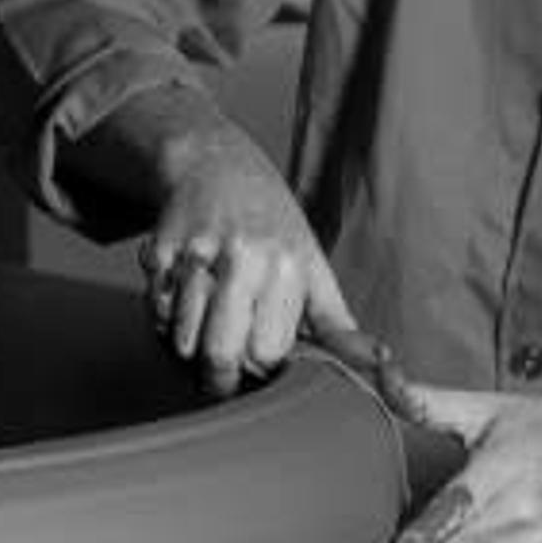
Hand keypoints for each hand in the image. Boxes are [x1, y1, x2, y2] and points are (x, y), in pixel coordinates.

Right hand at [138, 137, 360, 394]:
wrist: (217, 167)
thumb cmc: (271, 225)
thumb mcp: (312, 267)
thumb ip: (338, 326)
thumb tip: (384, 368)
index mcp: (287, 265)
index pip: (267, 353)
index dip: (262, 364)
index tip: (259, 357)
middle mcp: (242, 257)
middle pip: (219, 355)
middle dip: (219, 375)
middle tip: (226, 368)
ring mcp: (197, 254)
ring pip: (181, 339)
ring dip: (189, 347)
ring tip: (205, 326)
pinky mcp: (159, 252)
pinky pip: (156, 313)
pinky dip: (165, 319)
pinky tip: (184, 300)